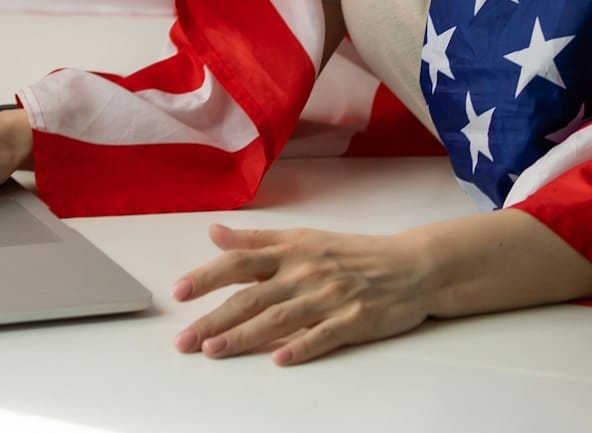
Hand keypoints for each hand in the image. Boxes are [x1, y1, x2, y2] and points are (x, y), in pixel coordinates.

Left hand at [171, 224, 432, 364]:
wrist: (412, 266)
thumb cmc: (354, 253)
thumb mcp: (304, 238)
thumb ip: (256, 240)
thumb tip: (214, 232)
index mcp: (291, 251)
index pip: (239, 262)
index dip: (206, 277)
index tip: (178, 292)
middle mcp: (305, 272)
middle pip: (251, 298)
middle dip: (214, 320)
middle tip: (185, 340)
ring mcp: (329, 296)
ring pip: (279, 319)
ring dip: (244, 336)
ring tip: (215, 351)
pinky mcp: (354, 319)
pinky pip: (323, 335)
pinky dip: (301, 347)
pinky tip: (279, 360)